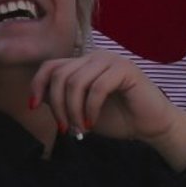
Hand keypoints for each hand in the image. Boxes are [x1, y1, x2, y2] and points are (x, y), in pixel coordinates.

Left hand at [31, 48, 185, 169]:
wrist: (152, 126)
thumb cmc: (118, 118)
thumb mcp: (82, 111)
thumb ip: (63, 100)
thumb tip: (37, 97)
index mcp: (83, 64)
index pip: (51, 66)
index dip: (38, 84)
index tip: (33, 106)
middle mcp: (94, 57)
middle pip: (60, 75)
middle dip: (57, 105)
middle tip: (65, 127)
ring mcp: (110, 60)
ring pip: (76, 82)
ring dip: (73, 110)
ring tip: (80, 129)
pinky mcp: (125, 69)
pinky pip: (97, 88)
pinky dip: (90, 109)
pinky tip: (91, 124)